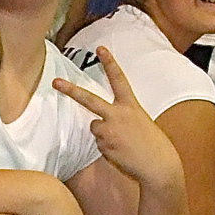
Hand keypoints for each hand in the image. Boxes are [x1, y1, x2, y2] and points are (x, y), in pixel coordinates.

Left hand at [53, 46, 181, 189]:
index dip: (110, 62)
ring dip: (104, 135)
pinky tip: (122, 152)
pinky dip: (108, 148)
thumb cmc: (152, 144)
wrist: (159, 165)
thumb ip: (121, 117)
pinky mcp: (105, 145)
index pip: (119, 79)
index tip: (100, 49)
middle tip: (55, 82)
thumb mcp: (140, 122)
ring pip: (95, 128)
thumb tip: (98, 124)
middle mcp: (118, 114)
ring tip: (123, 143)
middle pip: (89, 100)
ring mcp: (109, 130)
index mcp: (131, 106)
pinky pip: (99, 144)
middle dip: (70, 90)